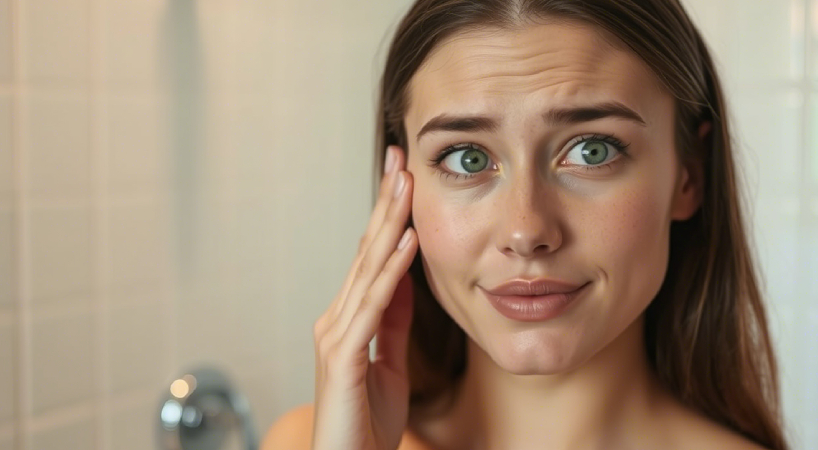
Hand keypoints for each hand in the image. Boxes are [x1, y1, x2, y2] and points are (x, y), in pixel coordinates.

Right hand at [311, 145, 417, 449]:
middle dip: (385, 203)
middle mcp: (336, 319)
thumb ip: (394, 320)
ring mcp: (336, 335)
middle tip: (400, 159)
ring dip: (390, 223)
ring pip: (368, 268)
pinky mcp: (344, 355)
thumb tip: (406, 277)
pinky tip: (408, 242)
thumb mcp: (389, 361)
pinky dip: (392, 271)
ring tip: (406, 184)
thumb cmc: (365, 421)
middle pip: (366, 250)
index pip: (370, 256)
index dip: (386, 216)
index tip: (401, 177)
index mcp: (347, 319)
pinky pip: (374, 306)